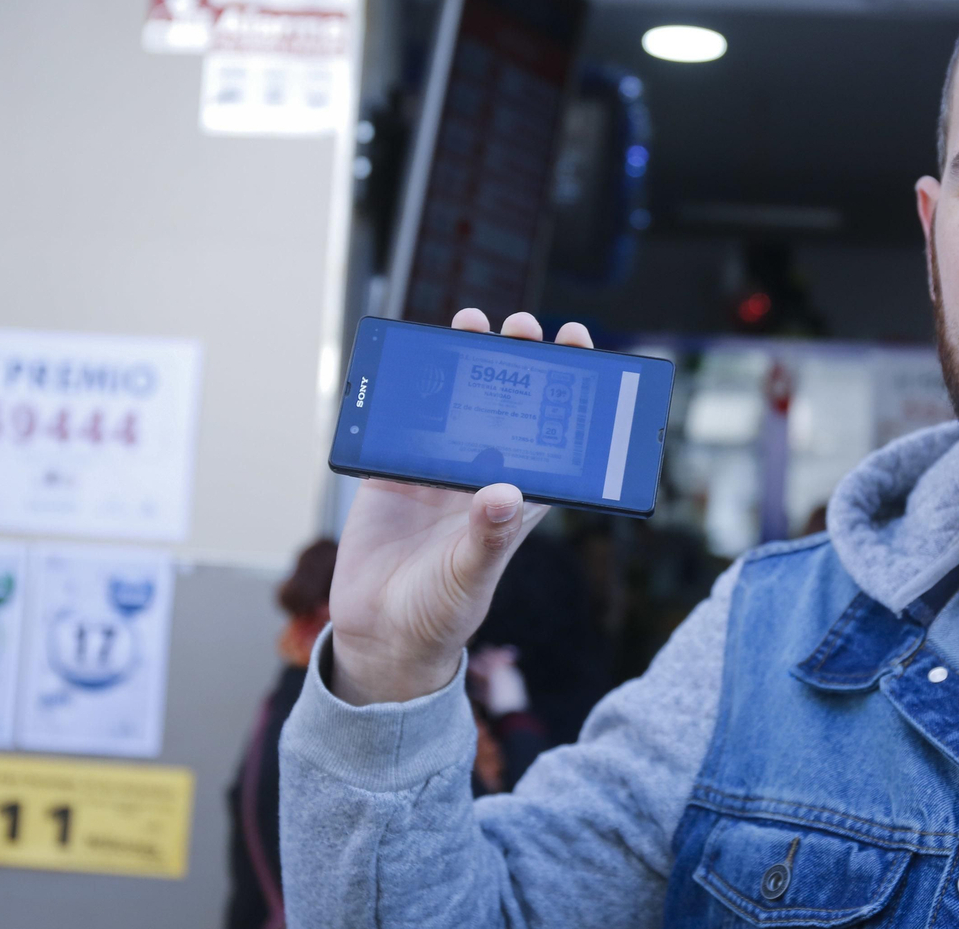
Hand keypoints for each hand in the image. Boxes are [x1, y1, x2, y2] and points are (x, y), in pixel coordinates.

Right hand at [328, 310, 593, 704]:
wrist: (379, 635)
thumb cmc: (440, 614)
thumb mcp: (469, 576)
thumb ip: (486, 538)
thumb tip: (502, 493)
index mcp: (519, 500)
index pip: (556, 435)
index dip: (570, 392)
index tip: (579, 346)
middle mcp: (484, 477)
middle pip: (509, 406)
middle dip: (519, 361)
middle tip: (522, 326)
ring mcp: (438, 473)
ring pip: (458, 403)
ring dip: (465, 362)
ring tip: (471, 322)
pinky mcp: (393, 474)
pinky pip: (404, 421)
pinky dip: (408, 390)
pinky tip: (415, 356)